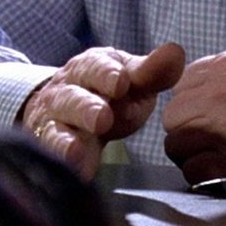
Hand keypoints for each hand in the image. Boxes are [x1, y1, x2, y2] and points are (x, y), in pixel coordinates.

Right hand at [22, 42, 184, 179]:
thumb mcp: (131, 79)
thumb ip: (153, 71)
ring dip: (68, 141)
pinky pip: (51, 154)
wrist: (68, 106)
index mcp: (91, 67)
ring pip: (57, 128)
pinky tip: (75, 173)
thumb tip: (177, 53)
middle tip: (103, 119)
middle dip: (88, 108)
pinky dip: (61, 162)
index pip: (96, 67)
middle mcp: (67, 90)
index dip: (108, 75)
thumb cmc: (109, 91)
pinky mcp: (49, 146)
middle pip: (74, 98)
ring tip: (77, 153)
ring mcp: (54, 120)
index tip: (121, 83)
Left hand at [162, 49, 225, 184]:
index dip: (190, 101)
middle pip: (173, 115)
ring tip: (210, 155)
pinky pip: (193, 171)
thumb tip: (198, 81)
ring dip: (189, 152)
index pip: (181, 83)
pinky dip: (202, 174)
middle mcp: (221, 92)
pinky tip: (219, 170)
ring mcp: (224, 128)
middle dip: (184, 127)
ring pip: (175, 144)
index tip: (201, 112)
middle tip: (202, 138)